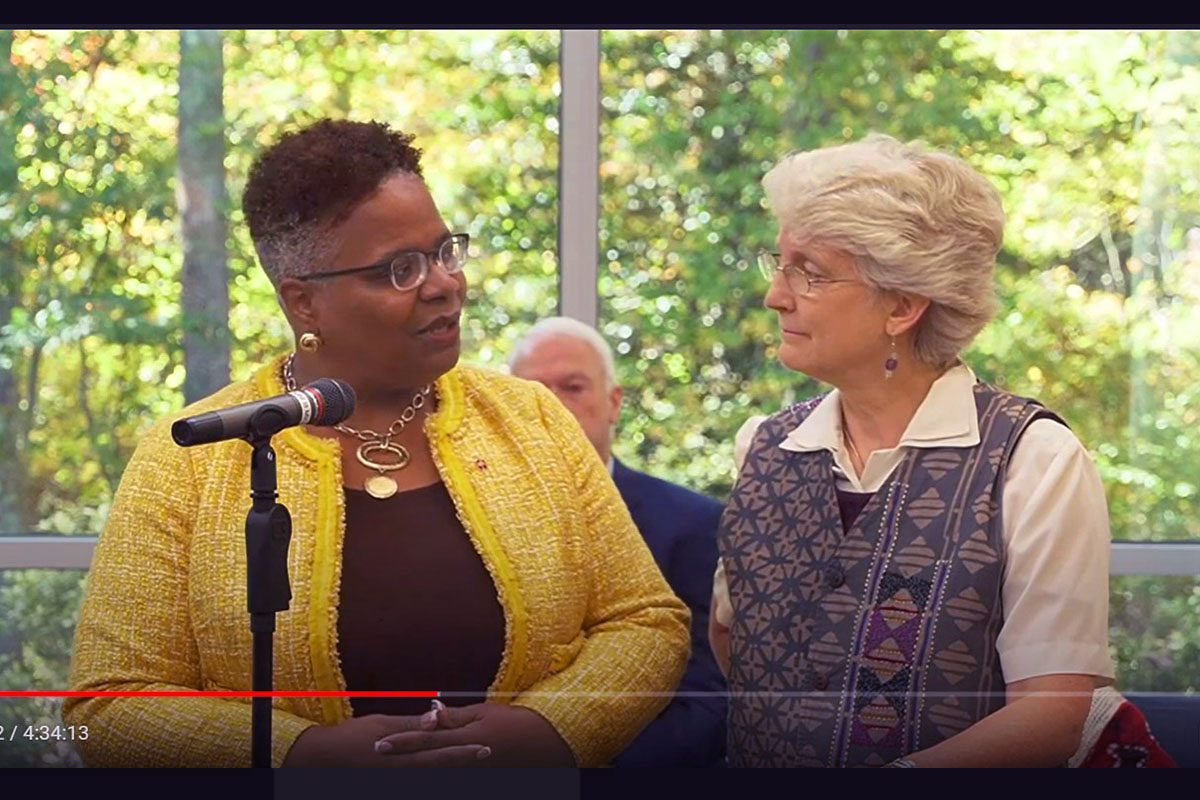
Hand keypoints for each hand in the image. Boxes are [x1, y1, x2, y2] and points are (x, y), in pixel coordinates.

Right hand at [282, 712, 490, 767]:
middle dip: (464, 761)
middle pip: (440, 767)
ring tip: (475, 761)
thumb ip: (410, 724)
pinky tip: (448, 768)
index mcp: (401, 756)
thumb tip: (437, 716)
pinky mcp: (391, 782)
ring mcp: (397, 779)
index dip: (463, 751)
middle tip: (488, 754)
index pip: (438, 752)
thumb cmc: (350, 738)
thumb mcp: (380, 724)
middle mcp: (402, 771)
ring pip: (431, 775)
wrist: (321, 760)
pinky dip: (435, 772)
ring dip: (452, 768)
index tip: (485, 746)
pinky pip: (418, 778)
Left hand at [376, 701, 576, 766]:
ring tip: (390, 766)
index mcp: (466, 740)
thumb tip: (431, 713)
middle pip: (425, 760)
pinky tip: (419, 772)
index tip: (378, 743)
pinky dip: (435, 773)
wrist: (547, 746)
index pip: (426, 739)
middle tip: (374, 755)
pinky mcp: (479, 779)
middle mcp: (465, 759)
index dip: (401, 742)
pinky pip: (452, 777)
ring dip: (413, 768)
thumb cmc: (517, 724)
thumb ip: (457, 717)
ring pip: (435, 771)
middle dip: (400, 758)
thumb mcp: (486, 714)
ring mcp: (472, 772)